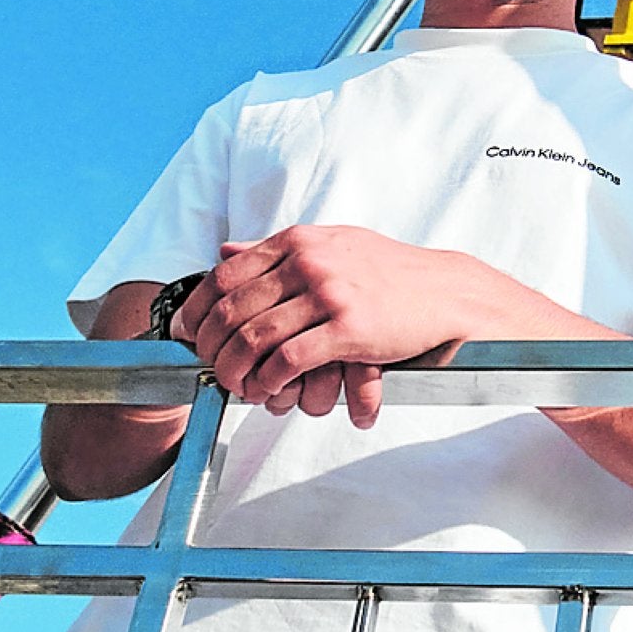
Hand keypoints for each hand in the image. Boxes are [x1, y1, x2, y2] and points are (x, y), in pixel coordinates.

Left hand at [176, 225, 478, 427]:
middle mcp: (309, 262)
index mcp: (299, 241)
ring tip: (234, 386)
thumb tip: (225, 252)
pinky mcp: (349, 328)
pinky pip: (289, 358)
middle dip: (210, 346)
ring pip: (255, 337)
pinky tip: (266, 389)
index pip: (226, 274)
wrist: (444, 292)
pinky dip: (268, 379)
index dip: (198, 309)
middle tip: (207, 368)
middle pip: (234, 309)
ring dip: (235, 369)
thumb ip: (277, 249)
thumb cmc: (388, 273)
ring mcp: (330, 293)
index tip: (188, 334)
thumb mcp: (330, 245)